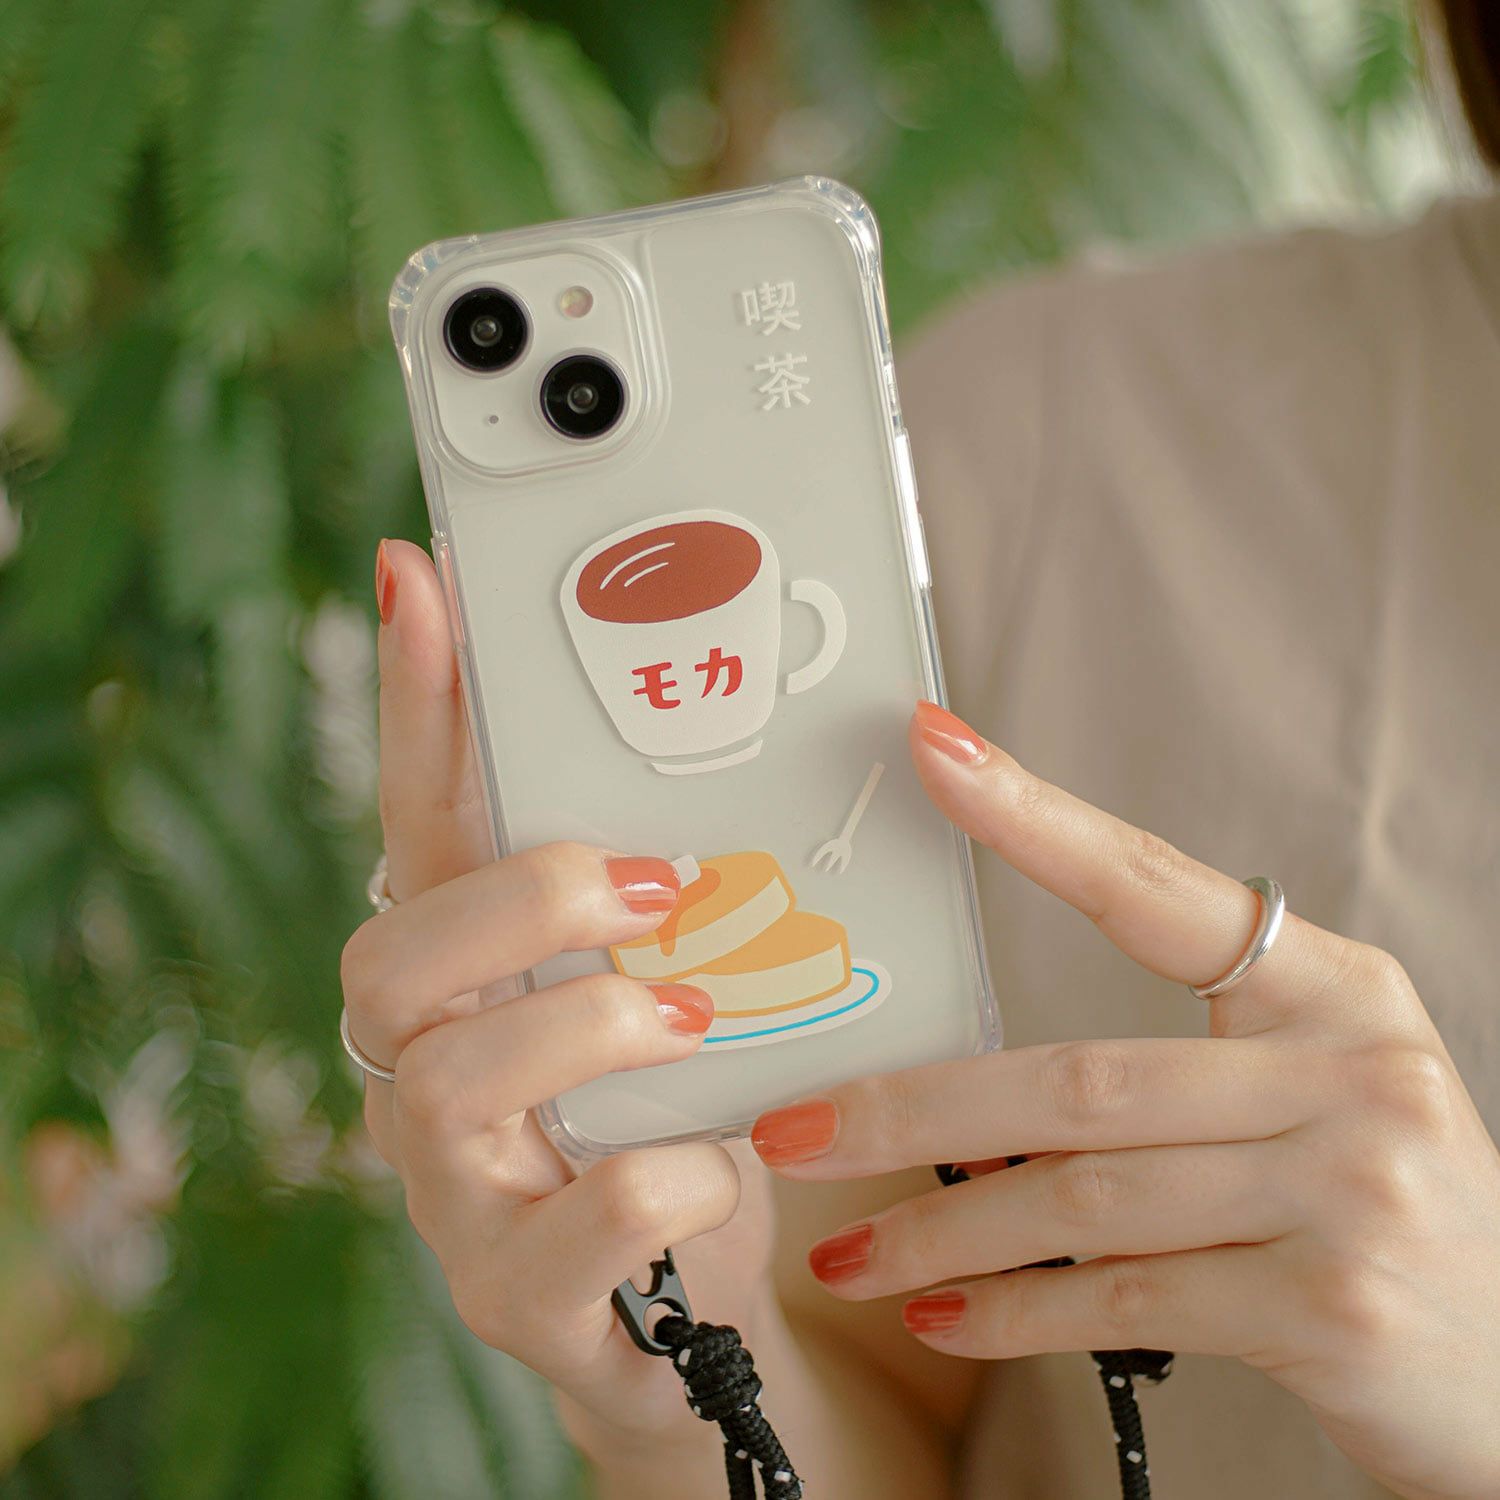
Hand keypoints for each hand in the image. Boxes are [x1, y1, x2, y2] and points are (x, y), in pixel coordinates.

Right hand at [341, 542, 777, 1458]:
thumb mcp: (683, 989)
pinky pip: (562, 1233)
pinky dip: (659, 1178)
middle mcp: (429, 1077)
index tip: (421, 574)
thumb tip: (718, 732)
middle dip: (523, 899)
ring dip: (586, 1026)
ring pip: (449, 1085)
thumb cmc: (686, 1120)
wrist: (703, 1315)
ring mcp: (461, 1195)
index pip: (421, 825)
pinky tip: (718, 1159)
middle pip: (389, 961)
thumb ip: (682, 888)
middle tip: (655, 885)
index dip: (419, 704)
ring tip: (696, 1019)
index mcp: (470, 983)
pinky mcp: (522, 1301)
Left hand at [750, 701, 1499, 1499]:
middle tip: (794, 1125)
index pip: (1156, 887)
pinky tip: (942, 1315)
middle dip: (913, 1109)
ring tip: (845, 1253)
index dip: (1035, 820)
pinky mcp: (1335, 1307)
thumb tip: (969, 1103)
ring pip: (1083, 1195)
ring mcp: (1350, 1189)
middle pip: (1078, 1076)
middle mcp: (1348, 1072)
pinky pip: (1127, 1298)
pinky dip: (1017, 1310)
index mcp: (1333, 991)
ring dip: (942, 1230)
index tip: (933, 750)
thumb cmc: (1382, 1207)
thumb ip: (1170, 1076)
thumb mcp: (1309, 1098)